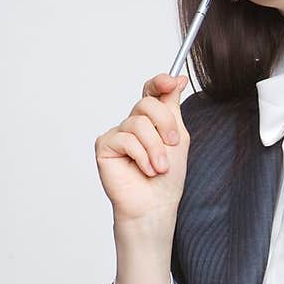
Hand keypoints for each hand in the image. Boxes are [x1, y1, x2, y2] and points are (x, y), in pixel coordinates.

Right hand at [95, 72, 190, 225]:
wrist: (155, 204)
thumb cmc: (167, 178)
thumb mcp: (177, 138)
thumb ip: (173, 108)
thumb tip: (178, 78)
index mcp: (151, 120)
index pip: (152, 91)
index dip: (160, 82)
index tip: (173, 82)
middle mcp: (133, 123)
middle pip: (147, 104)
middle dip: (165, 125)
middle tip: (172, 145)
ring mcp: (118, 133)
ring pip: (138, 124)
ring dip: (155, 149)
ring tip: (159, 168)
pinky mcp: (105, 145)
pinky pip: (126, 139)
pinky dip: (141, 156)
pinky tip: (145, 170)